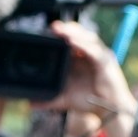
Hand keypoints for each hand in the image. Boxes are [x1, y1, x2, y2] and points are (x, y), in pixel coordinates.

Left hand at [45, 20, 136, 134]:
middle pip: (80, 35)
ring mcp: (100, 56)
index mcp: (82, 58)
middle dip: (67, 29)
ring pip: (88, 38)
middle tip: (52, 27)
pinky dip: (83, 45)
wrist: (108, 109)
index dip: (61, 34)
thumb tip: (30, 104)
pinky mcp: (105, 63)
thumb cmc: (88, 100)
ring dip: (74, 33)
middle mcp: (91, 54)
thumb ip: (48, 99)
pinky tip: (72, 42)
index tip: (47, 31)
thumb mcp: (65, 99)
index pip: (73, 40)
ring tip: (60, 30)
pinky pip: (94, 51)